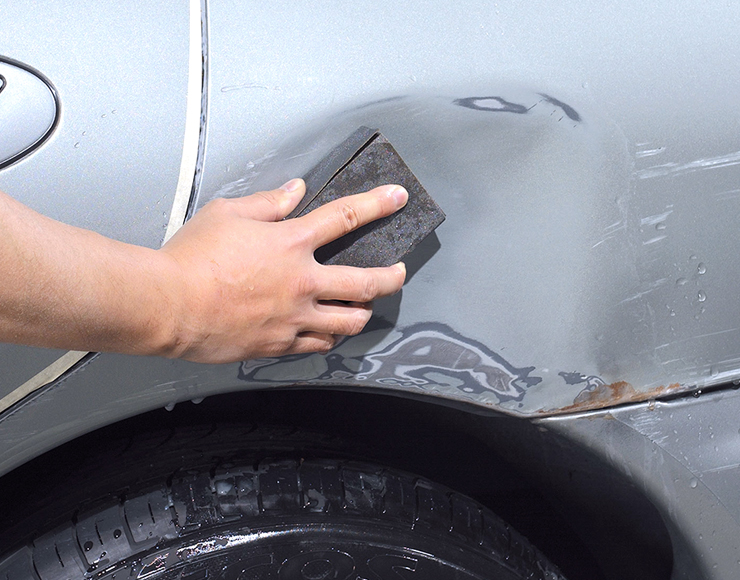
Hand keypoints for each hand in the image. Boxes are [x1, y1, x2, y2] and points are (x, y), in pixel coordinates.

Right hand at [159, 178, 407, 362]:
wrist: (168, 304)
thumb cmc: (191, 258)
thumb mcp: (227, 213)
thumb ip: (268, 202)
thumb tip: (295, 190)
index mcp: (290, 242)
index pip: (346, 216)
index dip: (377, 204)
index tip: (397, 198)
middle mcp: (302, 281)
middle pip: (366, 282)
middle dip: (391, 277)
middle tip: (399, 272)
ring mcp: (294, 317)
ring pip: (349, 321)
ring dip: (362, 312)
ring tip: (365, 307)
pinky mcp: (279, 343)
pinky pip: (317, 345)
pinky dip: (327, 338)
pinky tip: (326, 333)